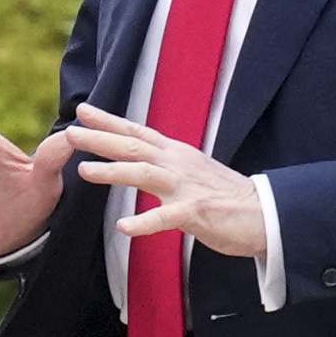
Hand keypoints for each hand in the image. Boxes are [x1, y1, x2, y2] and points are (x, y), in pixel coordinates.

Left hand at [65, 118, 271, 266]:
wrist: (264, 213)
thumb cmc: (225, 195)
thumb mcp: (191, 170)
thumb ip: (165, 163)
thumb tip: (140, 157)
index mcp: (176, 153)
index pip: (137, 131)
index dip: (108, 120)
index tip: (82, 109)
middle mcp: (177, 164)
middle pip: (133, 146)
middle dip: (100, 138)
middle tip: (70, 133)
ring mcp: (186, 187)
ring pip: (144, 173)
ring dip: (113, 172)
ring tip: (85, 171)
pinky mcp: (195, 212)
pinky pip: (165, 218)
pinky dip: (144, 222)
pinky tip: (124, 227)